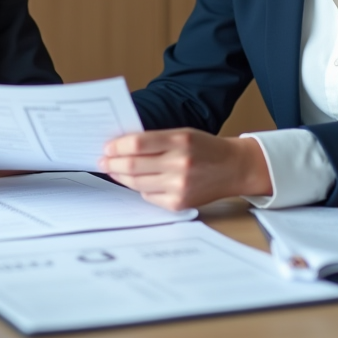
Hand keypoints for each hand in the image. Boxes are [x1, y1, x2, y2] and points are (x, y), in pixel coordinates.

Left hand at [98, 128, 271, 210]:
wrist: (234, 168)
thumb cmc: (206, 148)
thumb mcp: (183, 134)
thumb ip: (155, 140)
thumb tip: (122, 147)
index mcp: (180, 141)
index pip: (137, 143)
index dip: (117, 146)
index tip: (107, 147)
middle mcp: (179, 164)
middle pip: (133, 165)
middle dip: (112, 163)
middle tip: (103, 160)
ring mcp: (179, 186)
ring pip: (137, 183)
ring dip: (121, 177)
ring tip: (114, 170)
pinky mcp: (179, 203)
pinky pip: (148, 196)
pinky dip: (139, 189)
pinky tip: (136, 182)